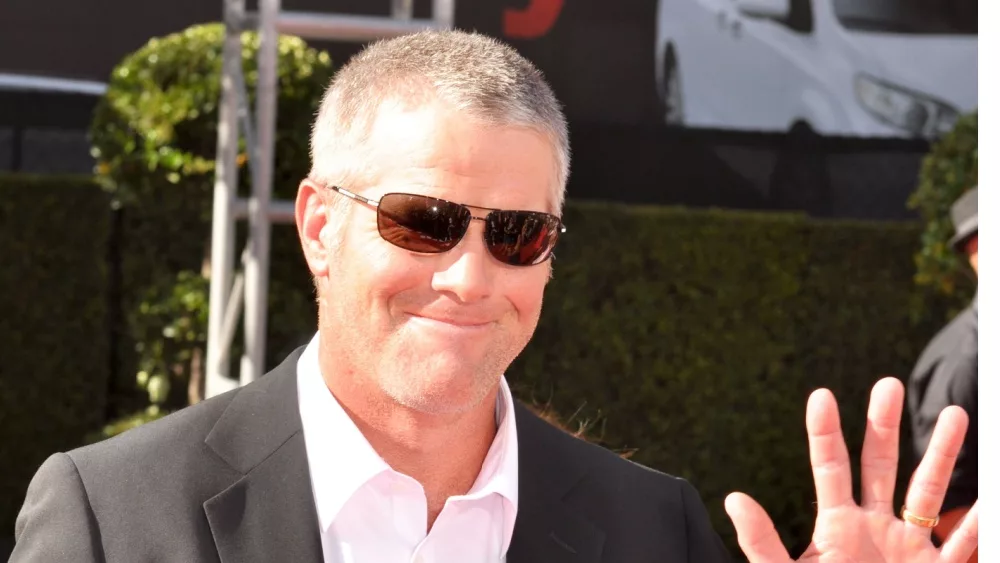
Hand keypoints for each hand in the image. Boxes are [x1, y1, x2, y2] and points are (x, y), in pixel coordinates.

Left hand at [724, 378, 977, 561]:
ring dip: (942, 453)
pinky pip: (963, 543)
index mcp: (837, 526)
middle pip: (880, 465)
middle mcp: (873, 528)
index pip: (830, 468)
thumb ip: (763, 542)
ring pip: (928, 491)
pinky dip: (981, 520)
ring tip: (956, 413)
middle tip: (887, 383)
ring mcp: (908, 548)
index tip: (821, 395)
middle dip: (884, 425)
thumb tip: (735, 498)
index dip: (824, 432)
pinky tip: (992, 492)